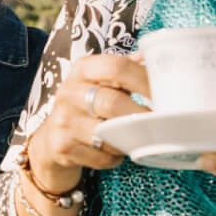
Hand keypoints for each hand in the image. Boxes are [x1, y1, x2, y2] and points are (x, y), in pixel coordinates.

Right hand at [26, 53, 150, 192]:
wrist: (50, 139)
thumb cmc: (85, 106)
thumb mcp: (98, 82)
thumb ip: (124, 71)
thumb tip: (154, 57)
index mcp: (82, 69)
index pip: (116, 66)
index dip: (144, 80)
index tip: (164, 95)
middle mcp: (68, 92)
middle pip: (112, 102)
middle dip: (141, 116)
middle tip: (161, 123)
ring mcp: (62, 121)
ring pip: (107, 134)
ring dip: (128, 139)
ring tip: (136, 138)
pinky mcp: (61, 147)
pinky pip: (101, 157)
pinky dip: (115, 158)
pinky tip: (115, 152)